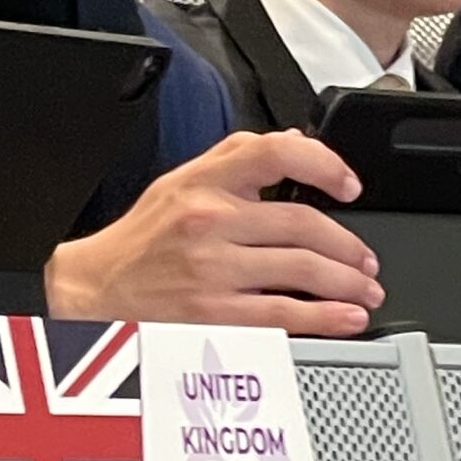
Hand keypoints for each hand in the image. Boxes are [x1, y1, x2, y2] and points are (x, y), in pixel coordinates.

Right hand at [44, 130, 382, 336]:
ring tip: (364, 289)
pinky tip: (345, 317)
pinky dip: (326, 317)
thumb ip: (233, 161)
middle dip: (348, 244)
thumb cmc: (139, 242)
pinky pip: (286, 314)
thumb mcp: (177, 183)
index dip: (323, 163)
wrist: (96, 290)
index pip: (273, 153)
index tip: (347, 184)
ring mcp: (214, 268)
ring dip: (347, 282)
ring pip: (303, 269)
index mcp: (201, 182)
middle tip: (365, 259)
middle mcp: (209, 220)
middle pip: (301, 222)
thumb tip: (290, 143)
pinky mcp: (216, 313)